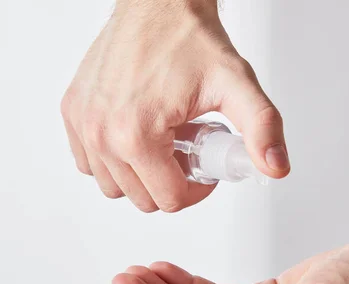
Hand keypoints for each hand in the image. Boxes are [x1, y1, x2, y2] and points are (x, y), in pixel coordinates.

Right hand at [61, 0, 288, 212]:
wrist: (158, 3)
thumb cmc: (189, 38)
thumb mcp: (237, 85)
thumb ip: (262, 129)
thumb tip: (275, 165)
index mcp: (136, 133)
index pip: (169, 199)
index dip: (196, 189)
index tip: (204, 165)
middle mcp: (101, 132)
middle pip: (142, 198)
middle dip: (170, 180)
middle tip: (187, 147)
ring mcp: (83, 123)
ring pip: (115, 186)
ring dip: (142, 173)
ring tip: (164, 139)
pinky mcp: (73, 112)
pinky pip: (89, 163)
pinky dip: (113, 160)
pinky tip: (137, 135)